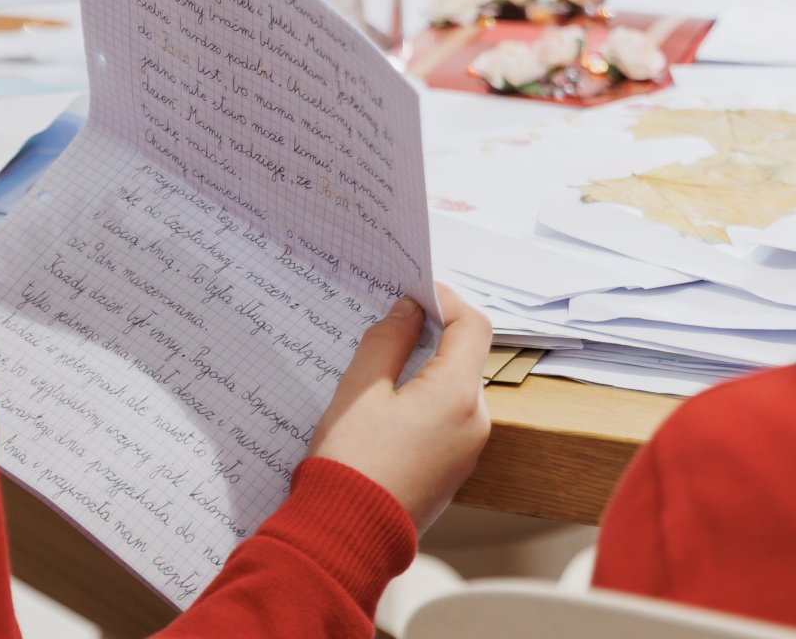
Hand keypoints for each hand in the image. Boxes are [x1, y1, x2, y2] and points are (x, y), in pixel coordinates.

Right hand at [308, 283, 491, 530]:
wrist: (349, 533)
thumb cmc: (352, 464)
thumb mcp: (360, 389)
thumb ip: (387, 340)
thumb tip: (408, 312)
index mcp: (456, 396)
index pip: (472, 325)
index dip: (444, 299)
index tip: (413, 292)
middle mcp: (475, 421)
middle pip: (465, 356)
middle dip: (430, 333)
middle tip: (388, 323)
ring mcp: (468, 448)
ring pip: (455, 386)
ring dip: (425, 366)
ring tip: (379, 366)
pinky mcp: (454, 466)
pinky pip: (447, 415)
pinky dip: (424, 396)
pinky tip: (386, 403)